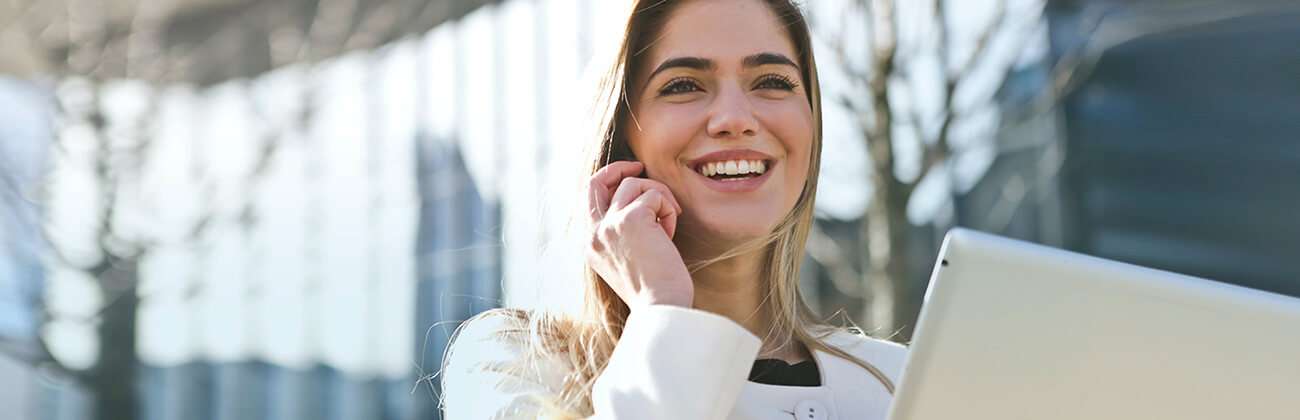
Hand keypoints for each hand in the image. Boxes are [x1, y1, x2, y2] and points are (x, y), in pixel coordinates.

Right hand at [586, 161, 693, 308]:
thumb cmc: (655, 291)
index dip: (608, 182)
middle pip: (597, 181)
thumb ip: (623, 235)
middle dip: (619, 168)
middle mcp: (594, 234)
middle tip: (640, 166)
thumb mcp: (629, 261)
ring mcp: (610, 225)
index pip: (589, 200)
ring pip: (634, 184)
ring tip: (668, 224)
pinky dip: (668, 210)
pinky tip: (670, 234)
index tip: (630, 177)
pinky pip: (655, 195)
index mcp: (591, 246)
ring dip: (659, 197)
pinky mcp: (631, 219)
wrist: (661, 308)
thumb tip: (640, 206)